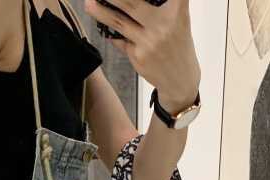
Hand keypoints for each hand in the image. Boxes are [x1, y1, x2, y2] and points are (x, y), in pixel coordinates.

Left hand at [84, 0, 200, 112]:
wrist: (180, 81)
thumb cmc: (178, 45)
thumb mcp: (179, 20)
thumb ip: (167, 5)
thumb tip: (138, 0)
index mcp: (176, 12)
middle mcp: (162, 25)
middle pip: (132, 3)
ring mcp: (148, 42)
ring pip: (119, 22)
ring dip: (102, 12)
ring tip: (88, 4)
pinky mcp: (138, 56)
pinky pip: (120, 40)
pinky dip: (111, 33)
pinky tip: (101, 25)